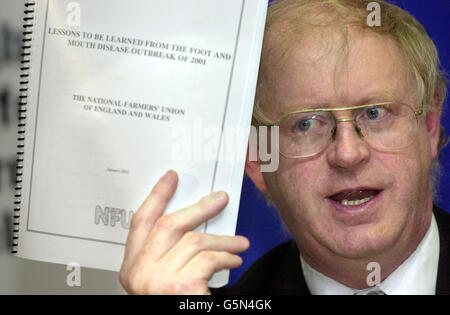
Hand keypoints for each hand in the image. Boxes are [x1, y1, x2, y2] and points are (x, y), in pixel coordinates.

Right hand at [119, 170, 249, 293]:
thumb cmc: (176, 301)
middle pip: (169, 225)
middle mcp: (139, 273)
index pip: (140, 222)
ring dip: (223, 240)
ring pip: (195, 241)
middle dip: (199, 209)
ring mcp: (157, 281)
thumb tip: (196, 222)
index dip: (157, 196)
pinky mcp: (180, 288)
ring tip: (238, 244)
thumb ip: (169, 253)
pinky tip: (234, 259)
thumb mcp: (161, 279)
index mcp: (131, 268)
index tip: (171, 178)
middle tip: (219, 199)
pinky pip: (209, 259)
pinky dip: (227, 256)